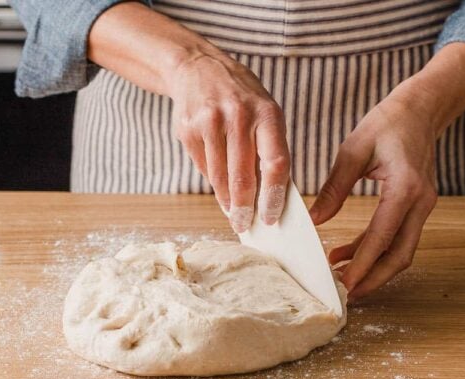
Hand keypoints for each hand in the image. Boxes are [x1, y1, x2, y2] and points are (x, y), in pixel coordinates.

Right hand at [168, 53, 290, 231]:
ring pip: (219, 177)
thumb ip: (269, 148)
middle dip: (244, 208)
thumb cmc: (240, 97)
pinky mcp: (188, 129)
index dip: (273, 195)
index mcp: (267, 113)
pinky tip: (217, 182)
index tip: (270, 217)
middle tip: (244, 225)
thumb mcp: (264, 112)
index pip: (275, 163)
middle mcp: (239, 116)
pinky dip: (211, 180)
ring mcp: (210, 122)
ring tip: (232, 211)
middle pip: (243, 176)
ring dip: (226, 199)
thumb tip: (270, 195)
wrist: (197, 68)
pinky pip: (202, 167)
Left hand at [309, 89, 437, 299]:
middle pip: (401, 256)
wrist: (419, 109)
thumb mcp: (353, 150)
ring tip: (340, 278)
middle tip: (345, 294)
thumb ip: (334, 187)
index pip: (382, 237)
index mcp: (405, 188)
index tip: (343, 284)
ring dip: (373, 268)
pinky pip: (397, 237)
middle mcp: (420, 202)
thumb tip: (316, 220)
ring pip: (401, 251)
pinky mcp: (415, 206)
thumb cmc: (386, 124)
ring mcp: (422, 206)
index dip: (362, 265)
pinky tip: (345, 254)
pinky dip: (373, 251)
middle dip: (373, 279)